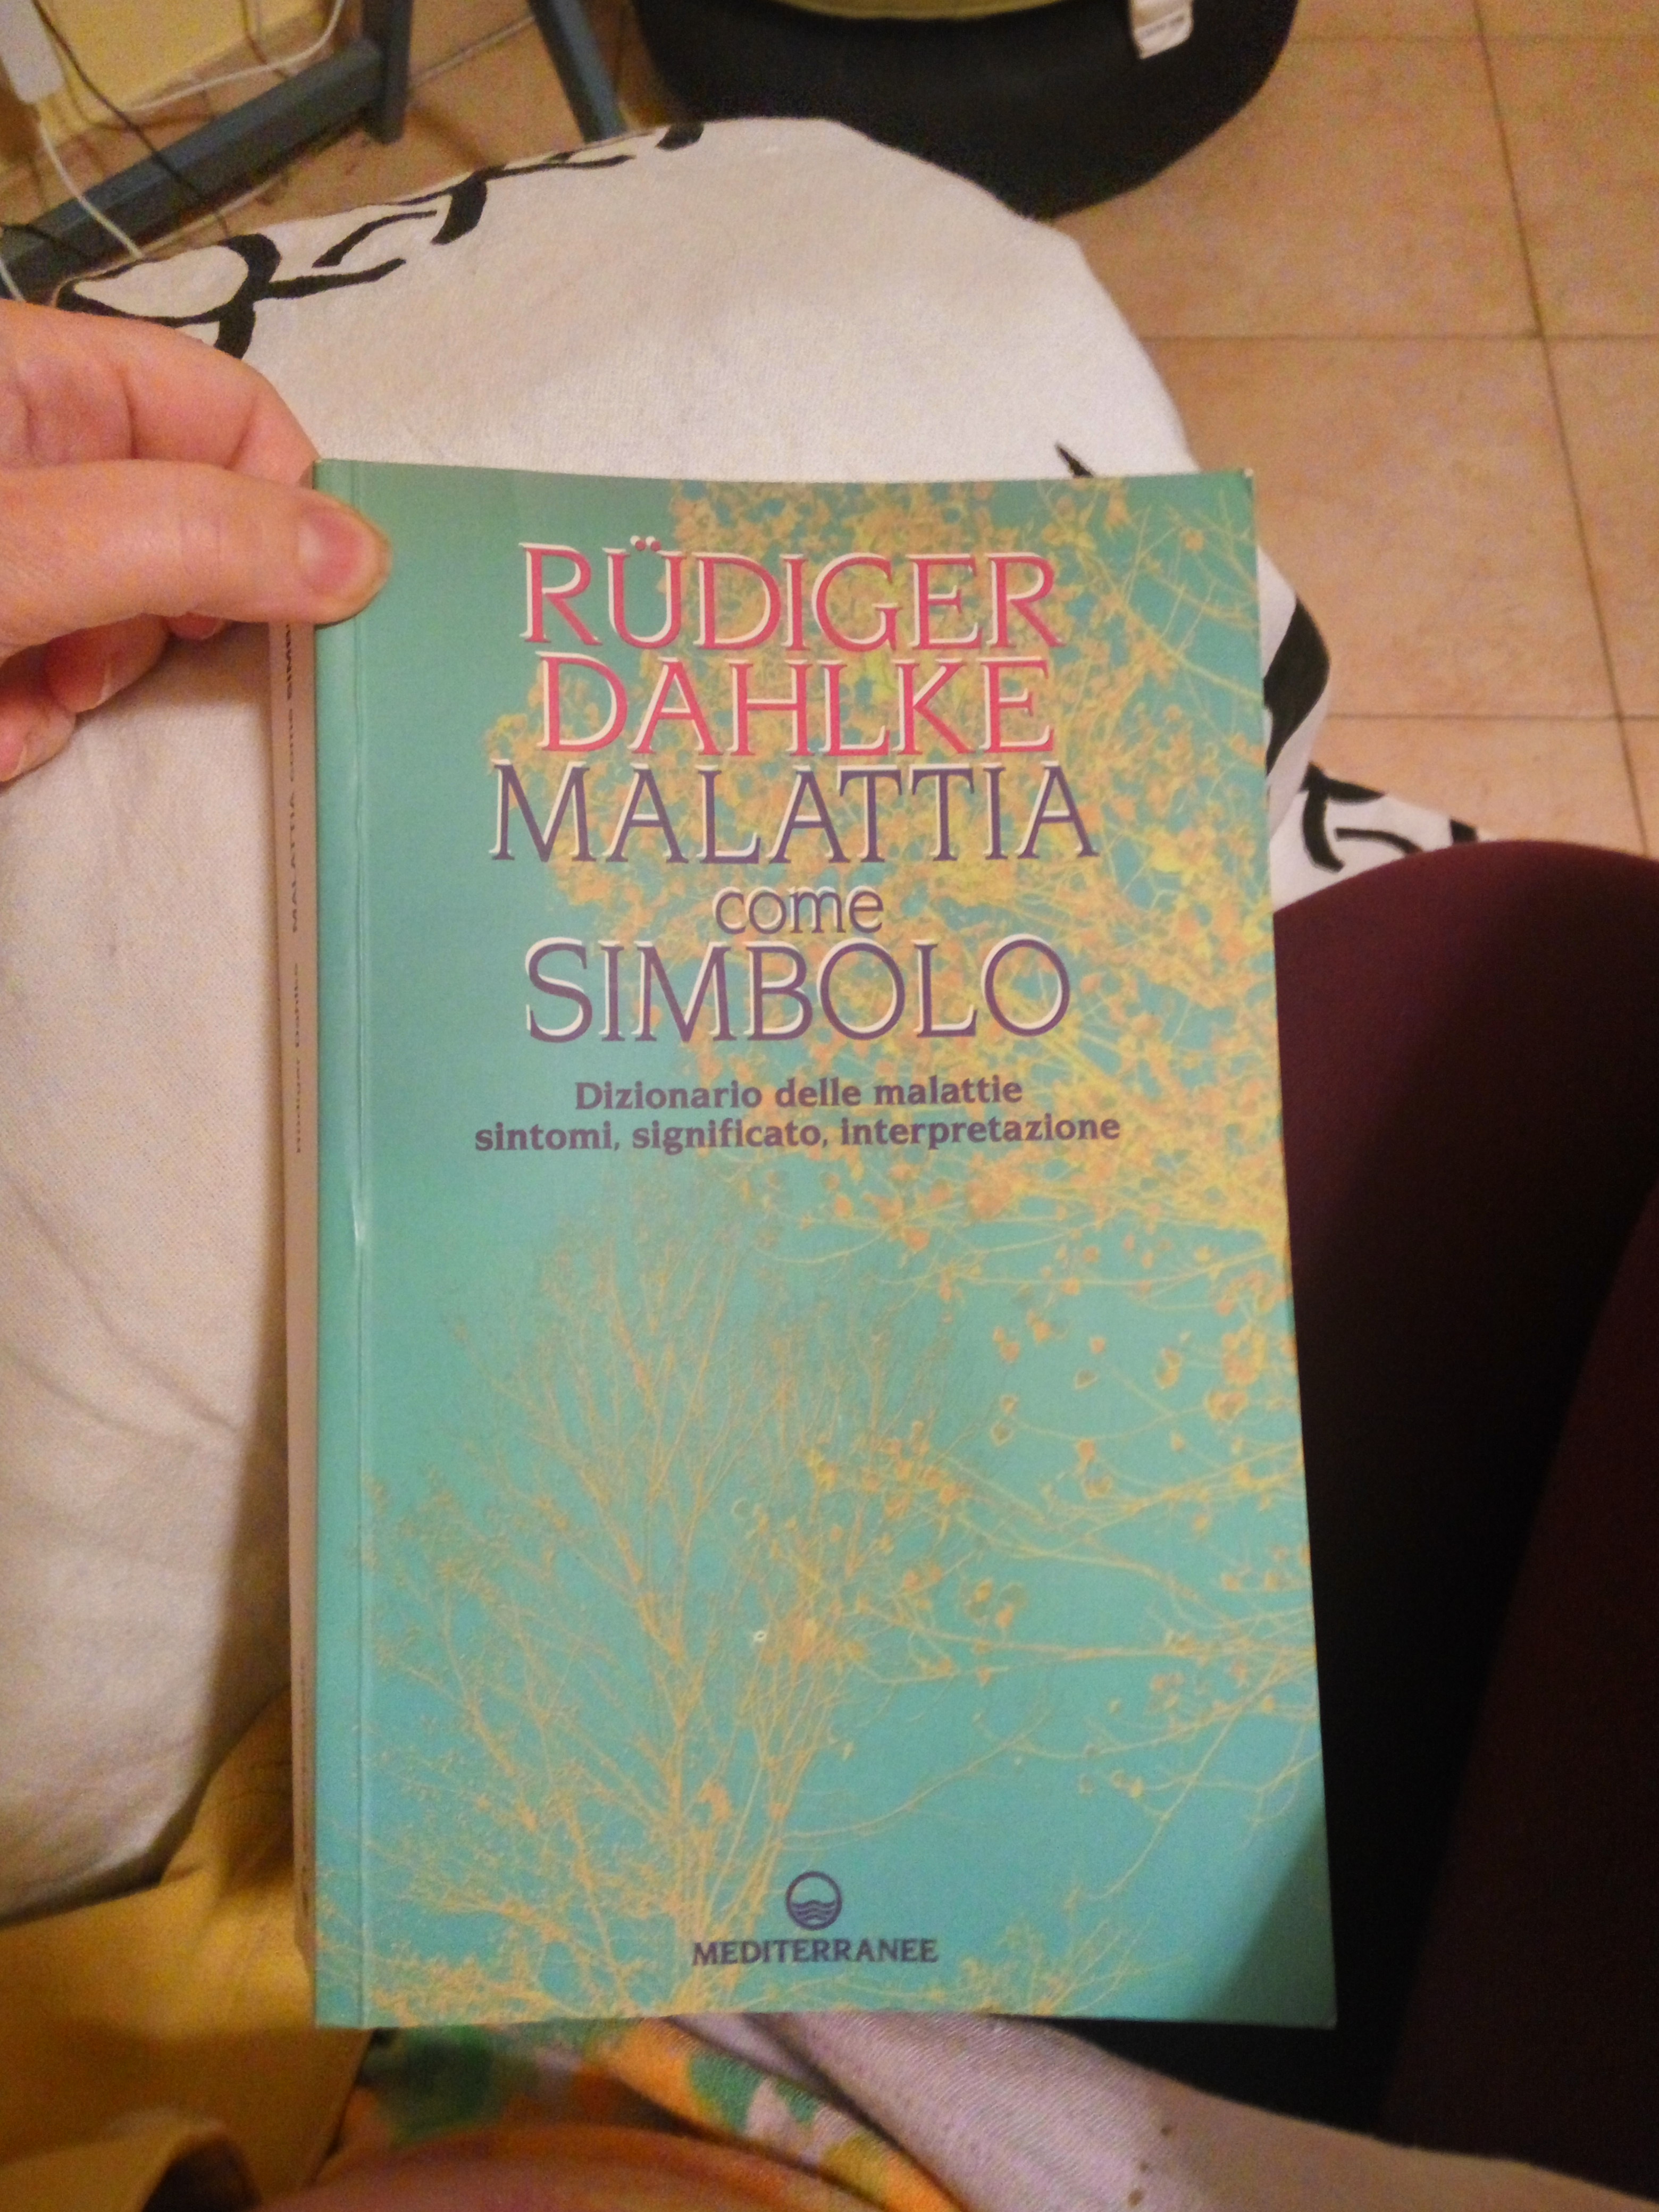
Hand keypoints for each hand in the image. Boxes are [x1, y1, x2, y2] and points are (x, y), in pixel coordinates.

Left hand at [0, 300, 389, 782]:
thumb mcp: (30, 547)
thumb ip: (195, 540)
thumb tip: (365, 557)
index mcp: (38, 375)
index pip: (228, 411)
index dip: (280, 503)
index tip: (290, 606)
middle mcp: (30, 452)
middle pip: (185, 529)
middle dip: (158, 623)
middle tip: (101, 664)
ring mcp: (7, 548)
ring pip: (117, 622)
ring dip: (83, 688)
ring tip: (10, 708)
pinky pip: (47, 678)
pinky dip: (22, 721)